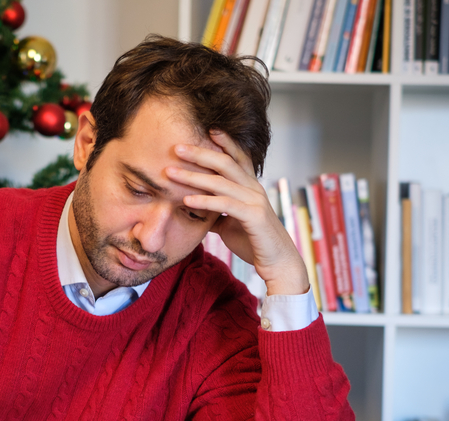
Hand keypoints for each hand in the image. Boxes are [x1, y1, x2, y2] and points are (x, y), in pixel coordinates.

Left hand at [166, 132, 309, 295]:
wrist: (278, 264)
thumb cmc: (254, 243)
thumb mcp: (230, 224)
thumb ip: (216, 213)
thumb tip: (197, 210)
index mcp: (250, 187)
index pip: (237, 157)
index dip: (224, 142)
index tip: (206, 129)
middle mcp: (254, 189)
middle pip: (226, 163)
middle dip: (200, 153)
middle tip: (177, 147)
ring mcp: (255, 201)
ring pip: (221, 182)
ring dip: (193, 176)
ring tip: (171, 172)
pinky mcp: (254, 217)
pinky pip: (225, 204)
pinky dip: (204, 201)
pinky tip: (186, 200)